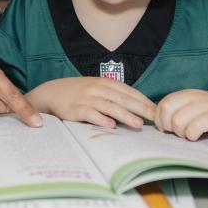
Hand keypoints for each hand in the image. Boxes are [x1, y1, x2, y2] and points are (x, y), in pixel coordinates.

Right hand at [26, 78, 155, 128]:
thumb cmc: (78, 94)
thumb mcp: (96, 89)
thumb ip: (113, 96)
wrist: (50, 93)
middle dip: (140, 108)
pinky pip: (89, 114)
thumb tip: (138, 109)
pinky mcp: (74, 109)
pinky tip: (111, 125)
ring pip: (109, 106)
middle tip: (155, 118)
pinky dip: (101, 119)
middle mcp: (96, 88)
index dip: (143, 100)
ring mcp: (85, 98)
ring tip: (138, 125)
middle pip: (122, 98)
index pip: (128, 91)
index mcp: (104, 82)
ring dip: (125, 115)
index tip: (157, 111)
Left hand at [153, 89, 207, 140]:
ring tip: (191, 136)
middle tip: (180, 134)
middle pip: (166, 111)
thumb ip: (178, 112)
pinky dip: (192, 134)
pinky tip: (197, 137)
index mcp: (187, 95)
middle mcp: (195, 97)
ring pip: (178, 120)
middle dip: (169, 127)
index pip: (162, 105)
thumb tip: (155, 119)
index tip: (170, 130)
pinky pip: (196, 126)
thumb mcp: (196, 110)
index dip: (161, 120)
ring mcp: (207, 106)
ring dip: (181, 133)